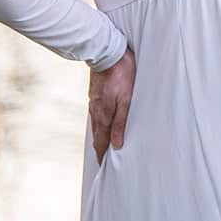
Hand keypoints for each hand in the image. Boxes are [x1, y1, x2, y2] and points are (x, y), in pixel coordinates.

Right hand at [88, 46, 135, 165]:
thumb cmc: (122, 75)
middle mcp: (95, 110)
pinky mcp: (95, 93)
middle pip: (97, 135)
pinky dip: (99, 124)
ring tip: (103, 145)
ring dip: (99, 136)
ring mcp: (93, 101)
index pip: (101, 141)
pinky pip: (95, 114)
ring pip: (95, 124)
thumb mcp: (126, 100)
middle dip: (99, 148)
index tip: (103, 167)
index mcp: (103, 115)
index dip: (102, 155)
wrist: (107, 53)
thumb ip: (121, 122)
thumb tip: (116, 145)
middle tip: (102, 160)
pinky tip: (102, 122)